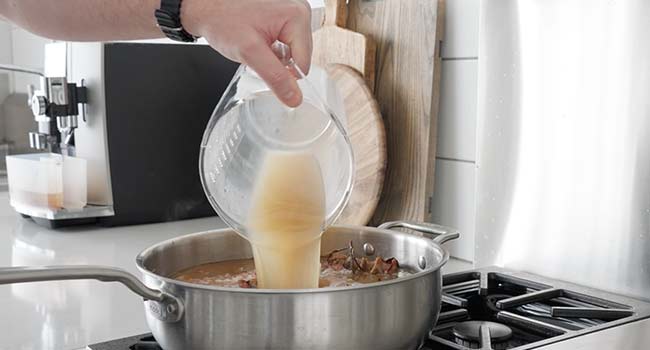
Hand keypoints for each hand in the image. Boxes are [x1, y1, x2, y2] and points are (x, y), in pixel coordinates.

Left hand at [183, 0, 312, 106]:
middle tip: (256, 53)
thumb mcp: (249, 52)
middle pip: (299, 57)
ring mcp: (291, 14)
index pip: (304, 63)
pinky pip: (285, 44)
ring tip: (255, 45)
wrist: (205, 6)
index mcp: (297, 16)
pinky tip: (257, 41)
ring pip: (292, 53)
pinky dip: (271, 50)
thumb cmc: (222, 19)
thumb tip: (294, 97)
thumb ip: (275, 77)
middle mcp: (299, 12)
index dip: (284, 75)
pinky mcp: (284, 17)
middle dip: (278, 64)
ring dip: (274, 57)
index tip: (263, 67)